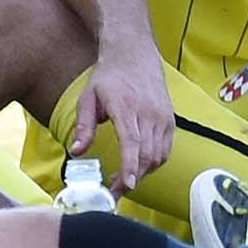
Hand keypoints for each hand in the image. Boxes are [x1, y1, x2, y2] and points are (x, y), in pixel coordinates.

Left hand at [68, 51, 175, 192]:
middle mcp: (149, 112)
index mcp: (126, 105)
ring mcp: (163, 117)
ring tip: (123, 181)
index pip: (132, 140)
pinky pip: (165, 151)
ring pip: (158, 157)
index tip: (126, 185)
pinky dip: (153, 164)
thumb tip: (77, 152)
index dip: (129, 165)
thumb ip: (84, 126)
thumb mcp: (88, 97)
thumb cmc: (108, 77)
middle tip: (114, 193)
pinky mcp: (170, 121)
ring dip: (142, 174)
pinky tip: (138, 166)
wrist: (134, 54)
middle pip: (146, 155)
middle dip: (131, 179)